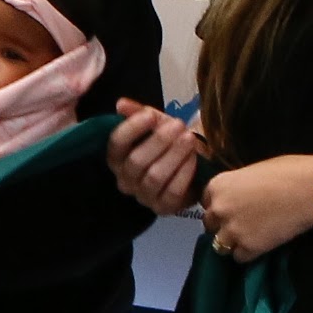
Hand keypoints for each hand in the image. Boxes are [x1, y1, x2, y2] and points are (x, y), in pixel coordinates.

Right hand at [109, 98, 204, 215]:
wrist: (196, 165)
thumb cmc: (171, 143)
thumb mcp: (158, 124)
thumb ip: (140, 114)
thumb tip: (121, 104)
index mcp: (118, 158)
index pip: (116, 144)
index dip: (131, 129)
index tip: (151, 115)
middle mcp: (125, 180)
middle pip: (136, 161)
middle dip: (159, 141)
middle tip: (179, 125)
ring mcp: (143, 196)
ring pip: (154, 177)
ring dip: (174, 155)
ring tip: (190, 138)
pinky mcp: (163, 208)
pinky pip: (171, 192)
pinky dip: (184, 173)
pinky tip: (194, 158)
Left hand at [200, 154, 312, 263]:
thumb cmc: (288, 172)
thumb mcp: (253, 171)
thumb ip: (237, 186)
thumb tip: (237, 195)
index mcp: (218, 185)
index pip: (206, 201)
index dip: (220, 204)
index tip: (234, 206)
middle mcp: (218, 209)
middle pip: (210, 223)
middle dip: (222, 224)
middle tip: (243, 222)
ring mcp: (232, 230)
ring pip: (219, 244)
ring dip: (232, 242)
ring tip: (250, 236)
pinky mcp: (249, 247)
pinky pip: (239, 257)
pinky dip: (248, 253)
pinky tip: (261, 244)